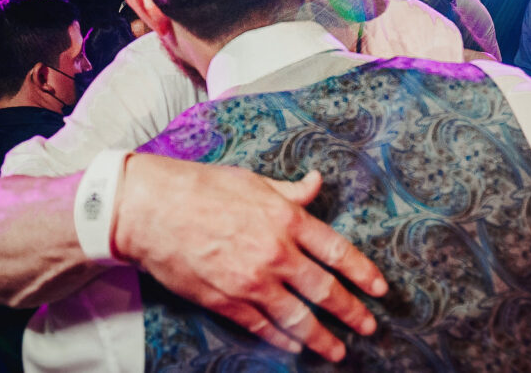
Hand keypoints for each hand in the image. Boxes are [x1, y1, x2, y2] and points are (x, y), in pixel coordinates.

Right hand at [113, 156, 387, 362]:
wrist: (150, 210)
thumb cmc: (201, 188)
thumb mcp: (254, 181)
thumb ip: (290, 192)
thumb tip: (317, 184)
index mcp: (286, 219)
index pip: (338, 252)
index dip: (363, 273)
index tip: (380, 290)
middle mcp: (275, 254)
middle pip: (324, 291)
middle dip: (351, 312)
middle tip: (369, 327)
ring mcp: (251, 282)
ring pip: (297, 318)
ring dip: (322, 337)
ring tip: (338, 350)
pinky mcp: (225, 302)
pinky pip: (261, 327)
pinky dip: (281, 340)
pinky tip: (294, 348)